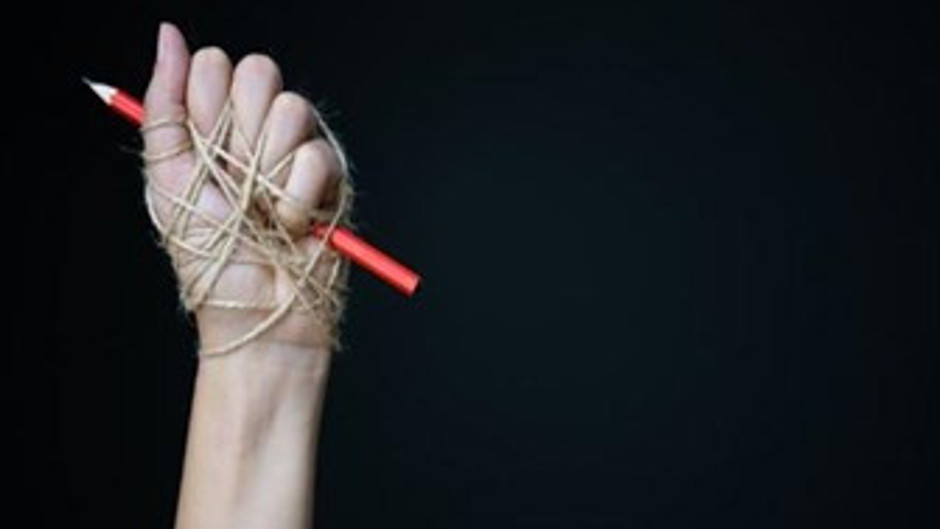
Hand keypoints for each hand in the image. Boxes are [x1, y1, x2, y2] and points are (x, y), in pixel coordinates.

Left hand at [141, 23, 350, 354]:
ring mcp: (297, 154)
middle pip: (259, 72)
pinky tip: (292, 225)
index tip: (204, 150)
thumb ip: (165, 106)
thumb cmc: (211, 261)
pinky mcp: (332, 179)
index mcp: (212, 128)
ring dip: (270, 169)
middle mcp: (256, 133)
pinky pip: (319, 155)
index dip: (208, 103)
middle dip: (241, 128)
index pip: (215, 66)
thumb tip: (168, 36)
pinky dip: (299, 197)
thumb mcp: (168, 180)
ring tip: (263, 210)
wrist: (259, 313)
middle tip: (234, 178)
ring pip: (294, 108)